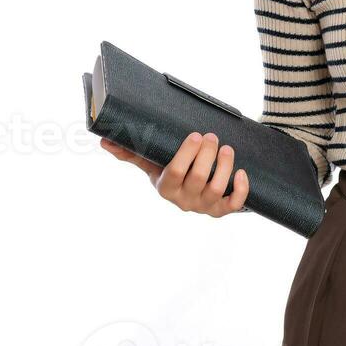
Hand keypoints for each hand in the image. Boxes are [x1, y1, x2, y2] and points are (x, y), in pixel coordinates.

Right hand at [100, 133, 249, 217]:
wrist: (193, 192)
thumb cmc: (170, 173)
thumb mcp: (152, 165)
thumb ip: (131, 154)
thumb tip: (104, 141)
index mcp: (166, 188)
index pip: (175, 172)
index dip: (187, 154)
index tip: (195, 135)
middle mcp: (185, 201)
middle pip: (198, 178)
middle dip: (207, 154)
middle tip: (212, 136)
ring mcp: (204, 206)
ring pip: (217, 188)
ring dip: (224, 166)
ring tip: (227, 148)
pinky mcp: (222, 210)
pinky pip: (234, 204)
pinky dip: (241, 189)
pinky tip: (242, 172)